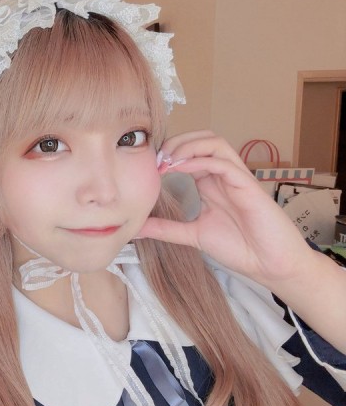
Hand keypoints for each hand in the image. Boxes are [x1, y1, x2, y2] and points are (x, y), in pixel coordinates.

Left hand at [139, 130, 345, 352]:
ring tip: (166, 161)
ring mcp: (237, 178)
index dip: (168, 152)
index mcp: (211, 183)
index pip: (190, 152)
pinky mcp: (248, 187)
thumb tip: (135, 228)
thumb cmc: (240, 248)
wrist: (271, 266)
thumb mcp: (193, 235)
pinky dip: (199, 160)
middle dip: (176, 142)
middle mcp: (224, 175)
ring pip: (215, 143)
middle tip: (155, 159)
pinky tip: (179, 169)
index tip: (147, 167)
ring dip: (187, 146)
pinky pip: (223, 163)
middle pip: (202, 139)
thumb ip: (165, 229)